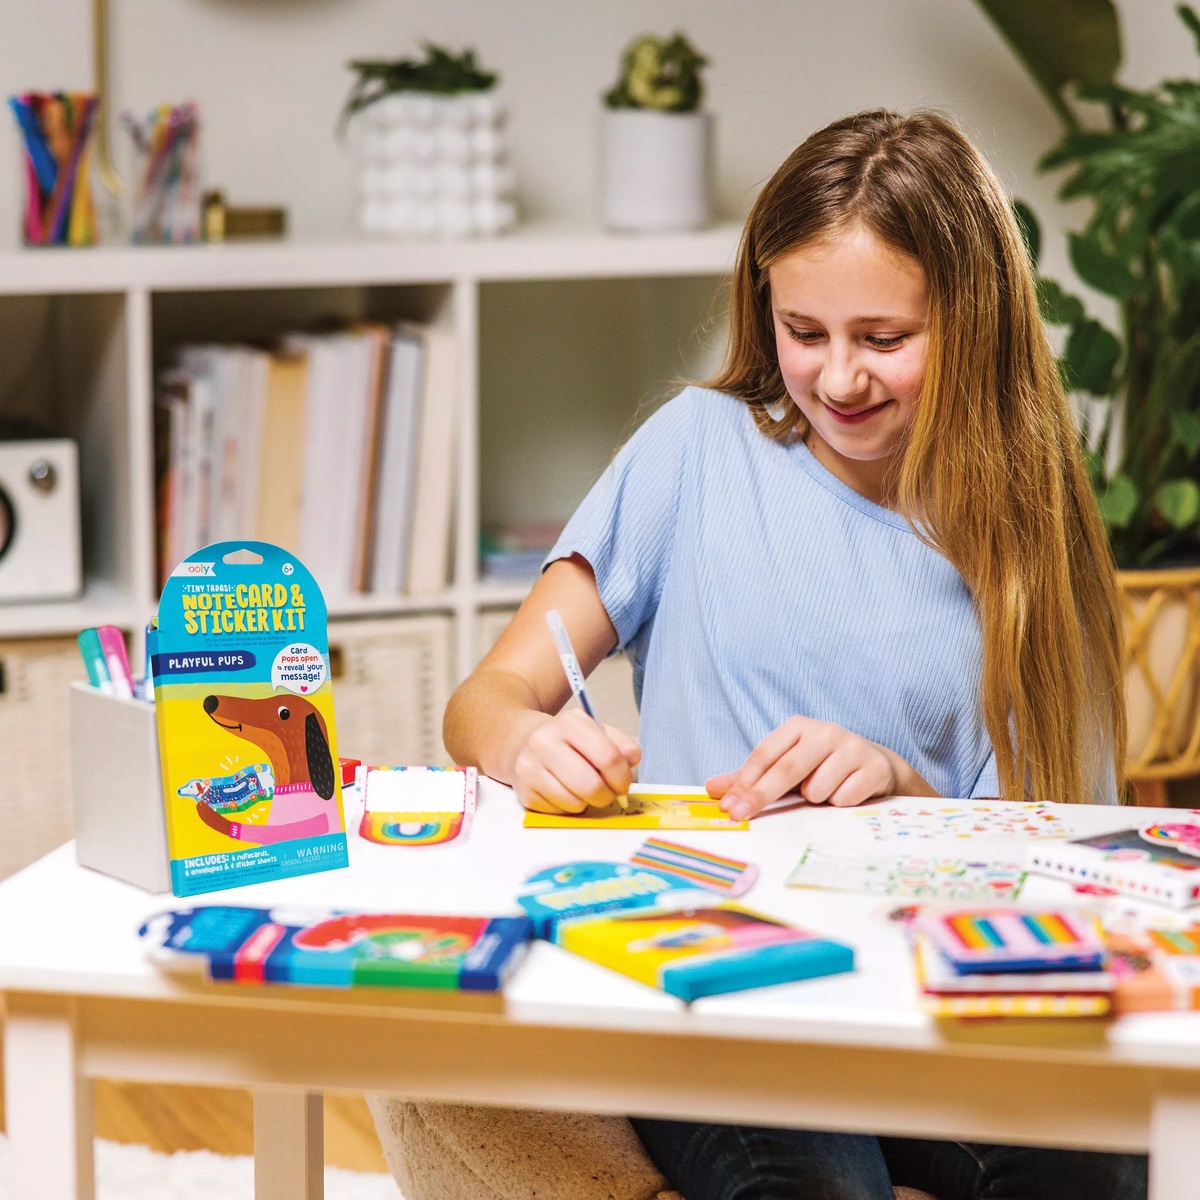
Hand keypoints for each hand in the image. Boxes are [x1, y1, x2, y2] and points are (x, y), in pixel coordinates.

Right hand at [512, 709, 641, 814]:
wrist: (522, 743)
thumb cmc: (569, 741)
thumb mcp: (596, 732)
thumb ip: (620, 745)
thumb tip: (632, 760)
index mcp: (569, 722)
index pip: (608, 757)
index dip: (623, 777)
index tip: (623, 784)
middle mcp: (544, 742)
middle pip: (591, 786)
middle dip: (607, 796)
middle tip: (609, 794)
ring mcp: (530, 768)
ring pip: (575, 803)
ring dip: (588, 803)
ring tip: (584, 790)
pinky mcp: (524, 792)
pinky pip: (560, 812)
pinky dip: (569, 808)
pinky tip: (566, 793)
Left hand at [707, 716, 927, 819]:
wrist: (878, 766)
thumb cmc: (822, 766)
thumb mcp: (787, 766)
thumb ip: (751, 777)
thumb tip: (711, 788)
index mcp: (799, 727)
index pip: (764, 755)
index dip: (744, 783)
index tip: (727, 807)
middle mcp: (825, 731)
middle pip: (785, 769)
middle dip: (759, 796)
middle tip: (739, 816)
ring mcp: (852, 747)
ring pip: (816, 790)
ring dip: (816, 799)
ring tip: (827, 789)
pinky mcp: (873, 768)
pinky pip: (842, 799)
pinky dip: (839, 803)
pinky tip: (848, 791)